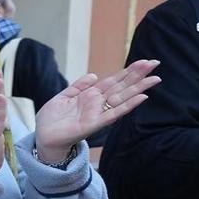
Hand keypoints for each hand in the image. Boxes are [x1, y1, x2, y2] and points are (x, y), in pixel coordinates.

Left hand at [32, 60, 159, 164]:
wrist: (43, 137)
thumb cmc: (52, 119)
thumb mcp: (64, 97)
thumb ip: (78, 86)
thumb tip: (94, 75)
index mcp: (91, 95)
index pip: (114, 80)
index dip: (128, 71)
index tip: (144, 61)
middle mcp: (98, 103)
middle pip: (122, 86)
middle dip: (138, 75)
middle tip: (155, 63)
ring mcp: (98, 113)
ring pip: (123, 98)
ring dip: (139, 88)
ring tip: (155, 78)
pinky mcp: (94, 124)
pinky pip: (114, 114)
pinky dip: (128, 106)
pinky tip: (141, 98)